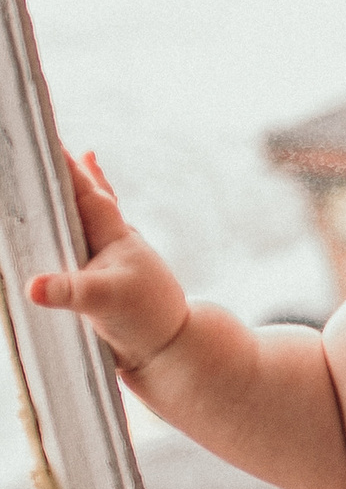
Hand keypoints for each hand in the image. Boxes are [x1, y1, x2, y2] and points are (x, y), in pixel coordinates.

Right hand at [23, 153, 189, 374]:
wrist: (169, 351)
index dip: (64, 165)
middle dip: (68, 170)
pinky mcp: (98, 283)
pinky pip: (77, 249)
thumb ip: (69, 289)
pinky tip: (68, 226)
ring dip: (73, 195)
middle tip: (54, 141)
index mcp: (112, 234)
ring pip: (85, 219)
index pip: (81, 190)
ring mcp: (105, 261)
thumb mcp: (105, 299)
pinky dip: (68, 234)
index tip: (46, 137)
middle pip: (84, 196)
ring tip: (80, 161)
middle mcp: (109, 241)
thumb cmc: (144, 317)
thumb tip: (32, 287)